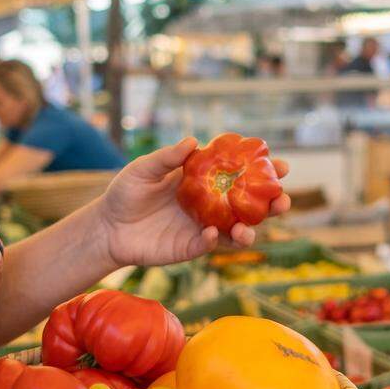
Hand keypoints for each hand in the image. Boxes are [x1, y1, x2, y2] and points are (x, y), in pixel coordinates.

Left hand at [92, 139, 290, 268]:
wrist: (106, 228)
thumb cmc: (125, 192)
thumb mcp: (143, 169)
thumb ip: (167, 158)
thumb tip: (193, 141)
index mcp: (205, 180)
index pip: (240, 174)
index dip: (263, 170)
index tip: (281, 165)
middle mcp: (211, 204)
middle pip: (250, 205)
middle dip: (272, 204)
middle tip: (283, 201)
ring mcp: (203, 226)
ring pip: (238, 230)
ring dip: (251, 230)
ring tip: (248, 229)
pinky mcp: (191, 247)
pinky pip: (211, 245)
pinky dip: (216, 240)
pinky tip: (210, 233)